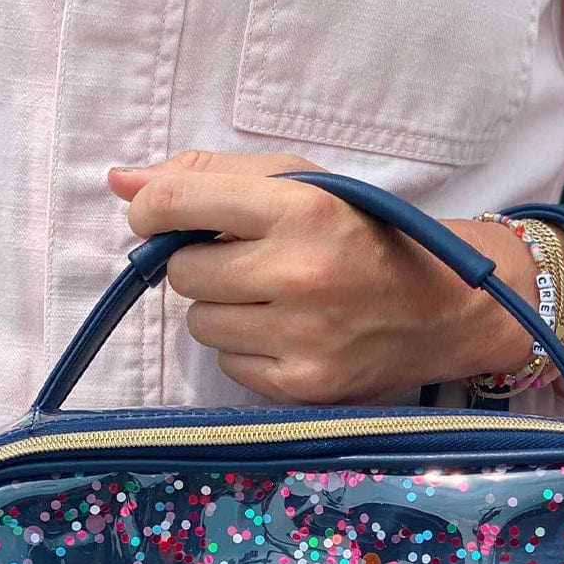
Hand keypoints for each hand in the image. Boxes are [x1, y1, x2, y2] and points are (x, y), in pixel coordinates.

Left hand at [108, 150, 539, 404]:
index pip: (178, 204)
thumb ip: (212, 177)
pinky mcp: (302, 387)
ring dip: (222, 310)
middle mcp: (300, 274)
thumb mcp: (304, 184)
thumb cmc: (364, 236)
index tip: (158, 218)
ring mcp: (302, 338)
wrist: (443, 310)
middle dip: (202, 265)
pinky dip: (246, 350)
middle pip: (183, 273)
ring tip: (271, 301)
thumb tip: (120, 182)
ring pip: (200, 324)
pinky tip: (287, 335)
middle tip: (244, 264)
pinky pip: (229, 366)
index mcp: (301, 208)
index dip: (152, 212)